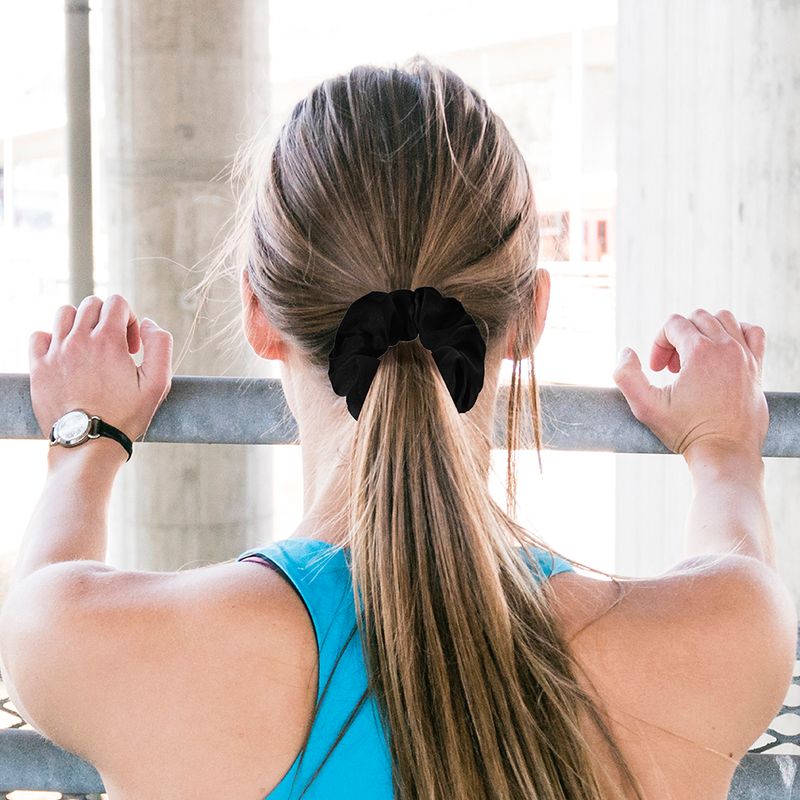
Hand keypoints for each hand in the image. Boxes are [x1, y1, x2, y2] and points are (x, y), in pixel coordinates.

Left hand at [29, 294, 172, 441]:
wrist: (89, 442)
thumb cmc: (126, 415)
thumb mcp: (158, 382)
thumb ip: (161, 345)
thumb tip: (148, 322)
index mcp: (108, 340)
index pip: (117, 302)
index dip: (130, 320)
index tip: (132, 347)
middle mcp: (78, 340)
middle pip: (91, 304)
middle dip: (107, 320)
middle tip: (114, 348)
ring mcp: (55, 352)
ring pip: (64, 314)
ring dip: (80, 324)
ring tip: (89, 348)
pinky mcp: (39, 367)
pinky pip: (39, 336)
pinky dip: (52, 339)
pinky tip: (66, 356)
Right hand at [612, 309, 767, 457]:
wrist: (724, 452)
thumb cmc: (686, 431)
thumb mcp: (646, 406)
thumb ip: (626, 376)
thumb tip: (626, 352)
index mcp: (700, 351)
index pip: (673, 324)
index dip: (658, 343)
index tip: (658, 370)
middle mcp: (726, 347)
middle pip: (696, 319)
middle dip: (678, 338)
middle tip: (672, 369)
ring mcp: (745, 355)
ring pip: (723, 319)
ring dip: (703, 333)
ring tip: (694, 360)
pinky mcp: (757, 366)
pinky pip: (752, 332)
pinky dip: (736, 332)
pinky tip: (722, 352)